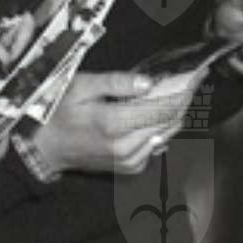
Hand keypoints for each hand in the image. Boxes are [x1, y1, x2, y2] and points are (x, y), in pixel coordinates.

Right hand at [28, 70, 188, 177]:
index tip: (195, 75)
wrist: (47, 148)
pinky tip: (160, 112)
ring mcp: (131, 161)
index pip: (160, 107)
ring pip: (167, 134)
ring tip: (182, 92)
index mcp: (113, 124)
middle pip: (169, 121)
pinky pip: (158, 144)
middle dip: (183, 99)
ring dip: (176, 113)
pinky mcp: (133, 168)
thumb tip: (149, 83)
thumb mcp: (81, 87)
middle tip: (194, 80)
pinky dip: (162, 127)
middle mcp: (126, 147)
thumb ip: (116, 83)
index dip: (181, 90)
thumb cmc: (59, 111)